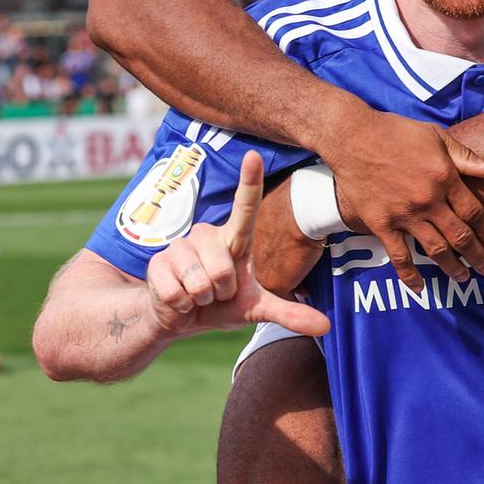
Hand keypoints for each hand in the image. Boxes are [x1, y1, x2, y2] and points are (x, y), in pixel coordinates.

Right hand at [146, 151, 329, 336]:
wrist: (178, 317)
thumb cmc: (222, 304)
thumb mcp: (257, 309)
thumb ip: (289, 313)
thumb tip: (325, 327)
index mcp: (235, 239)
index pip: (245, 207)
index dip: (249, 181)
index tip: (253, 155)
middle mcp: (208, 234)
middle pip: (223, 270)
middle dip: (221, 292)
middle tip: (216, 292)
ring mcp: (181, 246)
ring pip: (200, 282)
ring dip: (201, 299)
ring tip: (198, 294)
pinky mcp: (158, 262)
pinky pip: (178, 292)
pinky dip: (181, 305)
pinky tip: (179, 298)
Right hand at [322, 110, 483, 291]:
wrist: (352, 137)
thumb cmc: (396, 132)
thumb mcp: (437, 137)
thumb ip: (467, 158)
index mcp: (445, 177)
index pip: (473, 212)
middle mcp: (428, 200)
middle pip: (460, 235)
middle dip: (477, 256)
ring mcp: (405, 215)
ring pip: (436, 249)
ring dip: (452, 267)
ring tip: (463, 278)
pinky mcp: (381, 224)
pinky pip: (400, 256)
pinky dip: (411, 275)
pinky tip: (420, 288)